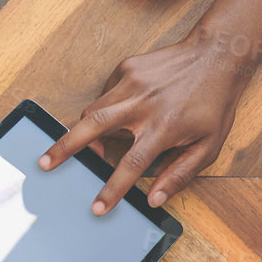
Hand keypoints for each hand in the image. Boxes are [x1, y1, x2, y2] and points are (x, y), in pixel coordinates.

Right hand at [38, 32, 259, 213]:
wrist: (217, 54)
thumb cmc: (214, 103)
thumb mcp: (209, 146)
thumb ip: (180, 174)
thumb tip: (155, 199)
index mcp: (164, 127)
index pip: (131, 165)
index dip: (112, 189)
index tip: (97, 207)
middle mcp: (142, 104)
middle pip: (92, 127)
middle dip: (64, 148)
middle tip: (45, 163)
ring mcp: (131, 83)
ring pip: (92, 110)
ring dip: (82, 130)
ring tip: (78, 146)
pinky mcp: (126, 67)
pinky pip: (106, 94)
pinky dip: (106, 108)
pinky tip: (121, 112)